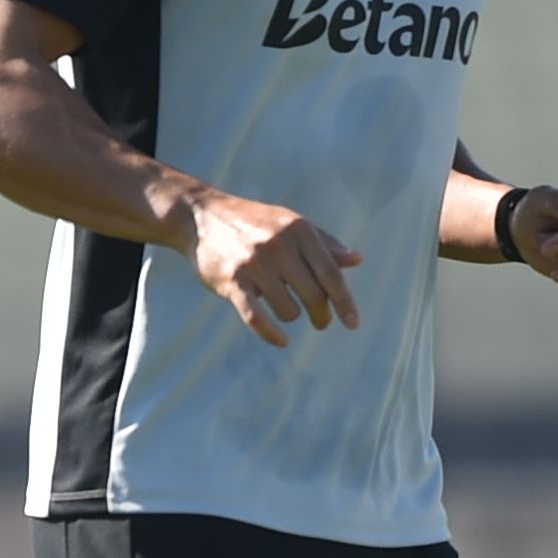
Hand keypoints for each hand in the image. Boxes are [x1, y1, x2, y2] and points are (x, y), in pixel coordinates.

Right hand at [171, 185, 361, 346]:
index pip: (331, 274)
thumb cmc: (252, 222)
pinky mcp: (231, 281)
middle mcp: (279, 246)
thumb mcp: (290, 225)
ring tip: (287, 311)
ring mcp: (254, 264)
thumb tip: (357, 259)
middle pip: (313, 295)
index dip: (345, 302)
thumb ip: (323, 244)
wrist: (200, 216)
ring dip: (291, 316)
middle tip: (320, 323)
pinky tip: (282, 341)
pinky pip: (256, 318)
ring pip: (288, 309)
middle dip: (321, 315)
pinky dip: (271, 334)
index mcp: (299, 231)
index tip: (353, 323)